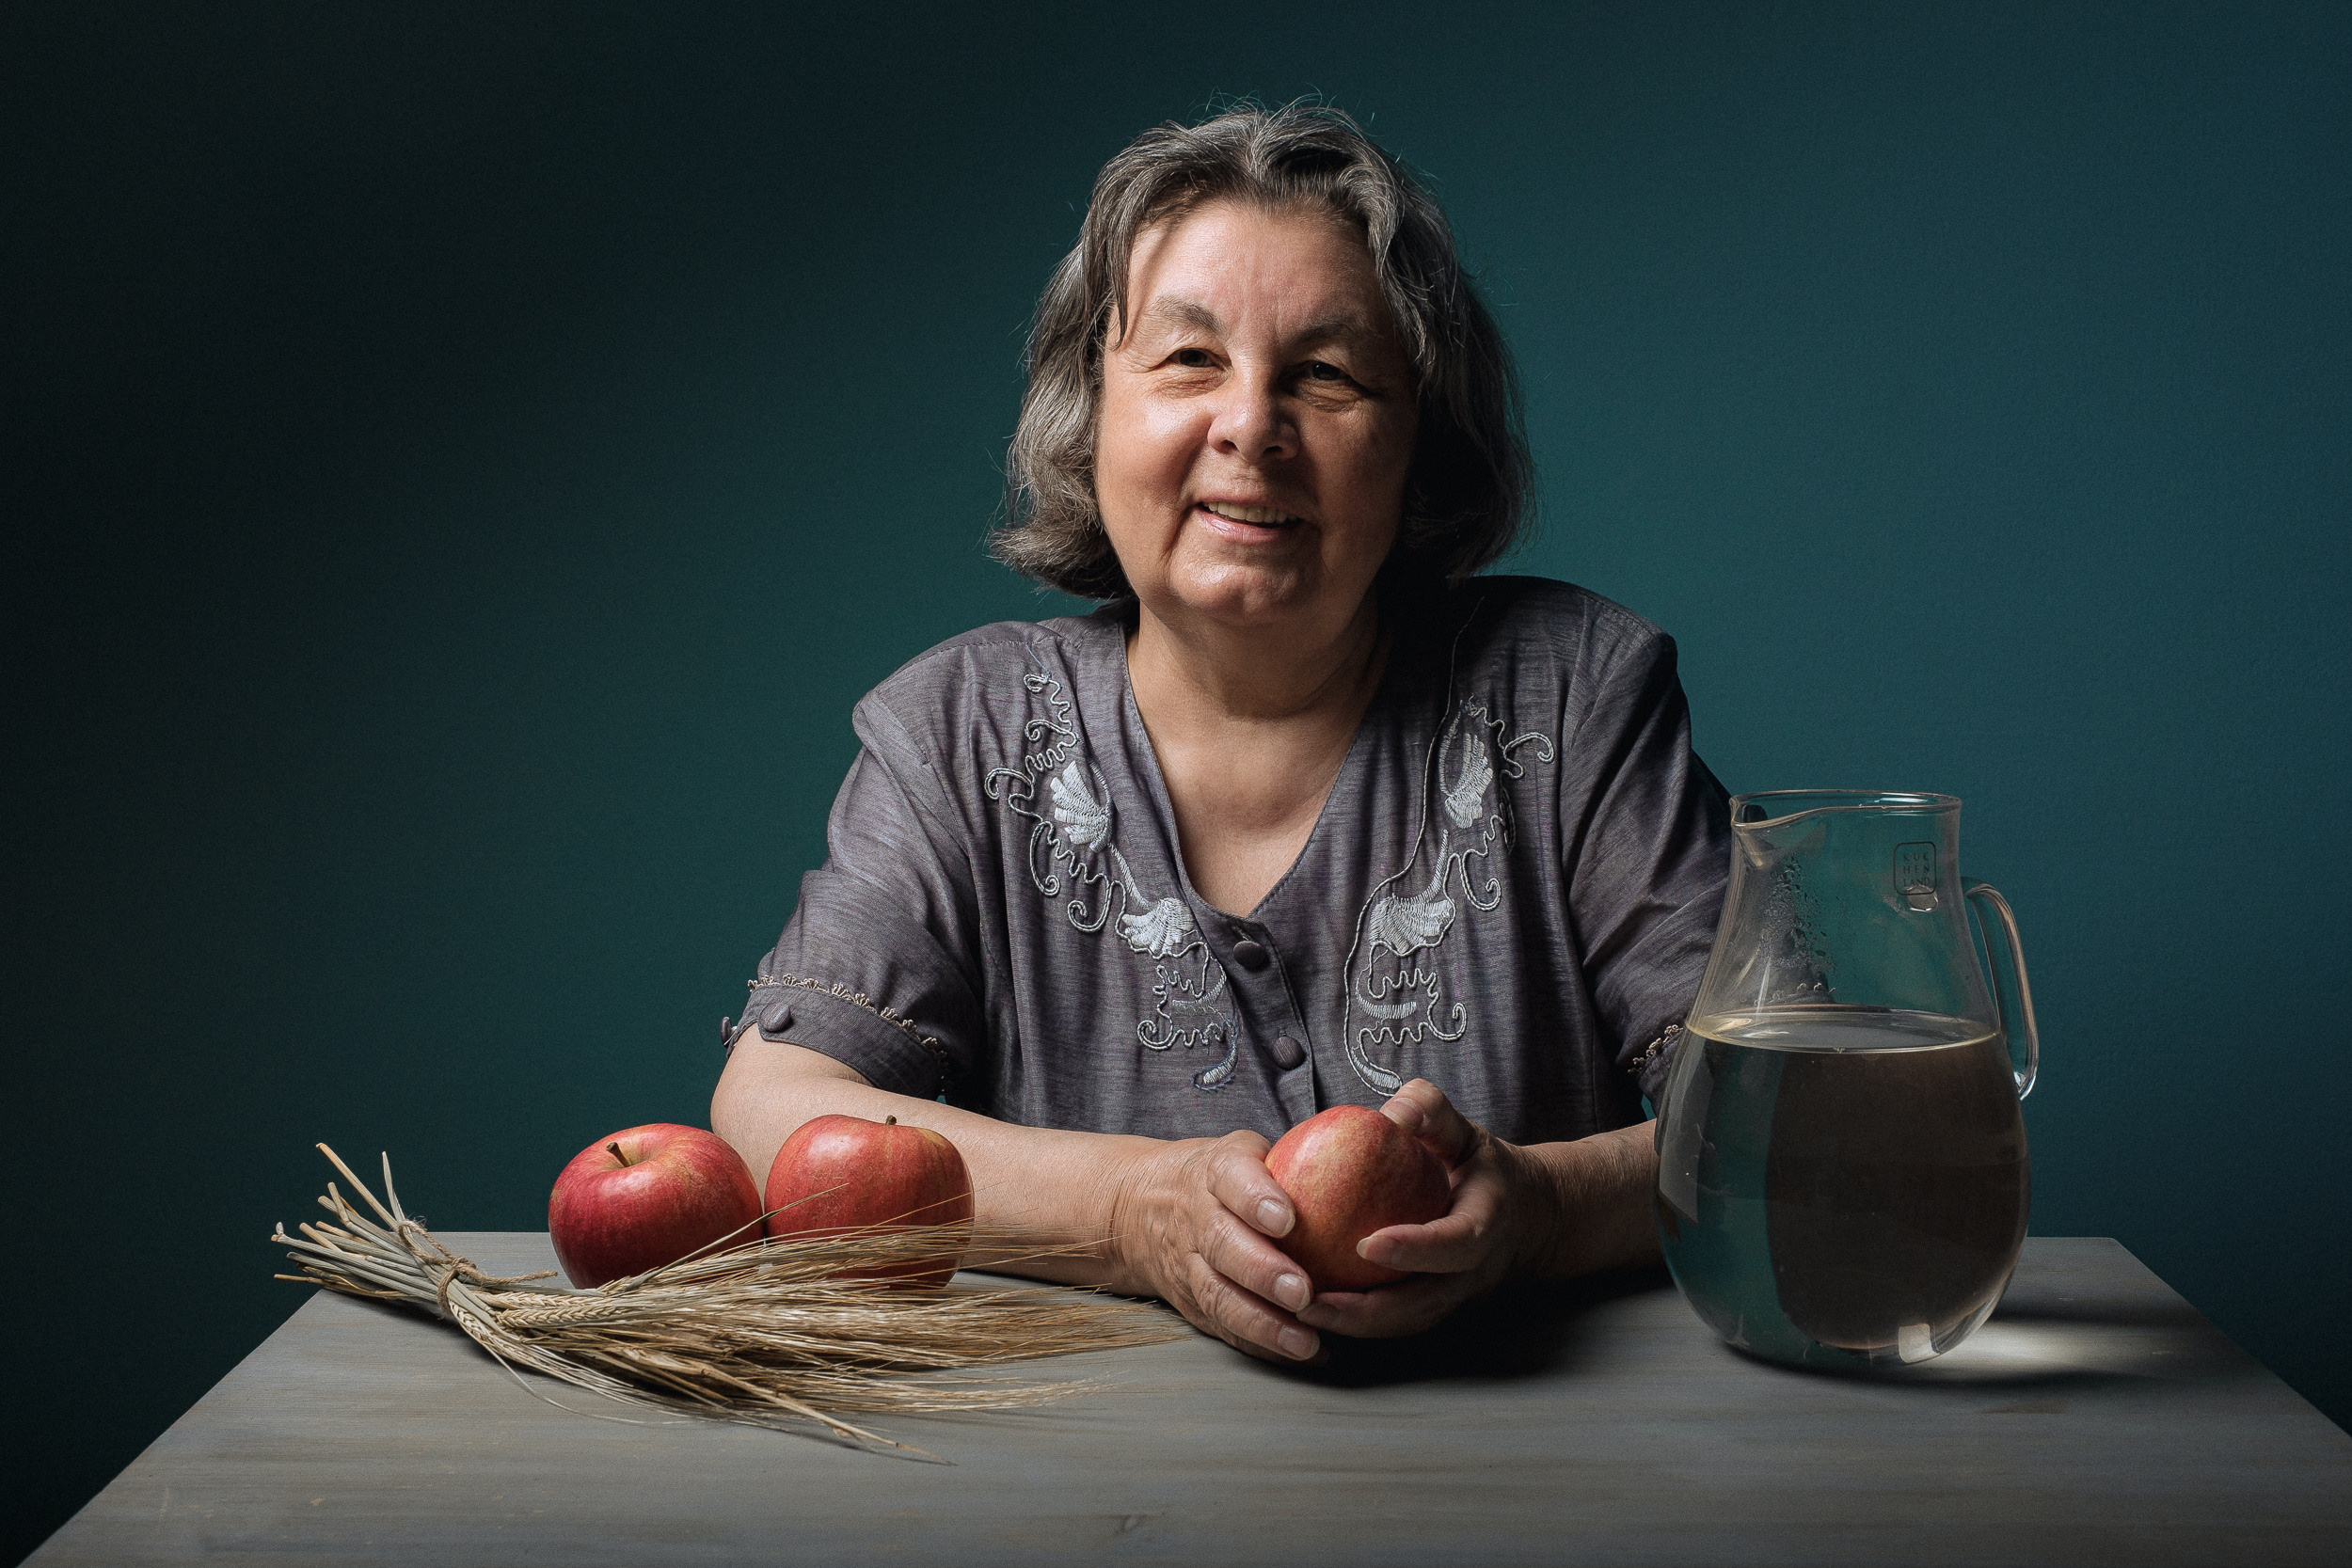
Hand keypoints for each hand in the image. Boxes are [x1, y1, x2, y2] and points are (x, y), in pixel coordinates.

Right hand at [1106, 1131, 1326, 1363]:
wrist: (1142, 1206)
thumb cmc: (1224, 1177)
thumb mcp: (1246, 1150)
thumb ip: (1293, 1156)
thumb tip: (1372, 1153)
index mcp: (1215, 1171)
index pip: (1231, 1178)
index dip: (1256, 1199)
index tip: (1286, 1219)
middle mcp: (1196, 1217)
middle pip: (1222, 1244)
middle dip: (1262, 1272)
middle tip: (1302, 1292)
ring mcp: (1189, 1264)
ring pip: (1217, 1295)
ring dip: (1262, 1322)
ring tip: (1304, 1342)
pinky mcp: (1191, 1301)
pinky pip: (1222, 1327)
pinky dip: (1260, 1345)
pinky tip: (1298, 1354)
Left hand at [1293, 1079, 1557, 1339]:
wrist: (1527, 1220)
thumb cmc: (1484, 1169)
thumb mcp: (1464, 1132)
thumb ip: (1431, 1113)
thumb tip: (1391, 1113)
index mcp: (1485, 1224)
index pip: (1454, 1243)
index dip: (1414, 1249)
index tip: (1366, 1244)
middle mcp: (1470, 1272)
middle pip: (1423, 1304)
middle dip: (1367, 1311)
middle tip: (1311, 1299)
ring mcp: (1453, 1297)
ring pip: (1405, 1323)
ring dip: (1354, 1326)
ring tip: (1302, 1312)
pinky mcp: (1433, 1308)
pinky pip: (1394, 1322)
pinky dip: (1355, 1324)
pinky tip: (1311, 1311)